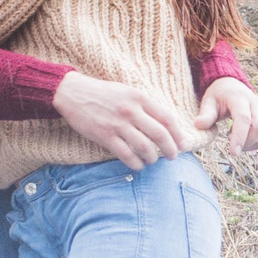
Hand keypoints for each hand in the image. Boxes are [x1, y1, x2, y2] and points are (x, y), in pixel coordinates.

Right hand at [52, 72, 195, 168]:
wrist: (74, 93)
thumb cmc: (104, 94)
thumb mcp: (127, 92)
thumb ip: (145, 106)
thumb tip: (165, 124)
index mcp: (139, 98)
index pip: (167, 118)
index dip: (178, 134)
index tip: (183, 144)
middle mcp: (131, 111)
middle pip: (159, 134)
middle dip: (171, 149)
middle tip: (174, 157)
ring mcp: (117, 124)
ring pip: (144, 146)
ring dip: (153, 157)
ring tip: (153, 160)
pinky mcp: (105, 135)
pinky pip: (126, 154)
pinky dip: (135, 163)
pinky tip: (138, 165)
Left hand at [196, 76, 257, 155]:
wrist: (231, 85)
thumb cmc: (218, 95)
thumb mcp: (208, 101)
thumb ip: (205, 114)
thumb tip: (198, 126)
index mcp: (239, 98)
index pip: (244, 118)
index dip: (240, 137)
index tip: (233, 153)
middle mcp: (255, 103)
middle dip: (248, 142)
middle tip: (230, 143)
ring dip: (250, 143)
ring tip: (232, 138)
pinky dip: (253, 142)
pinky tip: (240, 138)